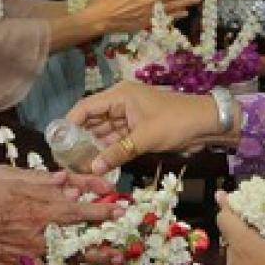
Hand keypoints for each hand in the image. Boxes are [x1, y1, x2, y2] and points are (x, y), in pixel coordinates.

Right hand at [0, 166, 112, 264]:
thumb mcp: (12, 175)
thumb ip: (43, 181)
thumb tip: (68, 181)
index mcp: (41, 210)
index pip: (81, 212)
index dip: (104, 213)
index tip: (121, 213)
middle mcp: (38, 236)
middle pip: (77, 246)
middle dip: (103, 250)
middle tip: (122, 255)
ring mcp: (23, 256)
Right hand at [65, 81, 223, 173]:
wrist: (207, 123)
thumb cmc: (176, 122)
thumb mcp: (144, 139)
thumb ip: (117, 153)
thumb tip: (92, 168)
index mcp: (119, 95)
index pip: (85, 107)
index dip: (69, 124)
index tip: (58, 143)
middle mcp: (120, 103)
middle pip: (92, 120)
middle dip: (81, 139)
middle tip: (67, 159)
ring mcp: (129, 116)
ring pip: (104, 132)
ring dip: (95, 147)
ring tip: (79, 166)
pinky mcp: (137, 129)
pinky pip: (117, 139)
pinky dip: (109, 150)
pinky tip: (99, 164)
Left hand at [215, 194, 264, 264]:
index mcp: (244, 247)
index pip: (225, 219)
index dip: (226, 204)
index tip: (224, 194)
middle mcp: (235, 264)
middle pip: (232, 236)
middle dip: (243, 224)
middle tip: (261, 216)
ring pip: (239, 255)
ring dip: (250, 244)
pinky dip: (254, 260)